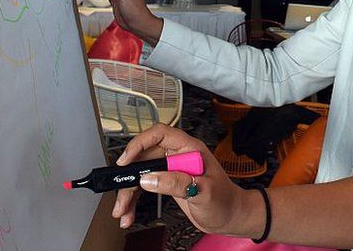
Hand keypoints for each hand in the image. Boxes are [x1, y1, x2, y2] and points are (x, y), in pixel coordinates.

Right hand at [111, 124, 259, 236]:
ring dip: (129, 192)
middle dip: (129, 176)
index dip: (140, 143)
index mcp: (189, 149)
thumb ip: (176, 183)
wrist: (230, 217)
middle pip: (144, 157)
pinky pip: (144, 186)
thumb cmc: (225, 201)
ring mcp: (172, 169)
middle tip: (122, 195)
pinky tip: (129, 212)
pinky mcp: (167, 182)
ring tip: (123, 210)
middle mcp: (178, 156)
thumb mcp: (203, 192)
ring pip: (140, 174)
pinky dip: (135, 199)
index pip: (160, 134)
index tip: (126, 159)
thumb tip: (149, 178)